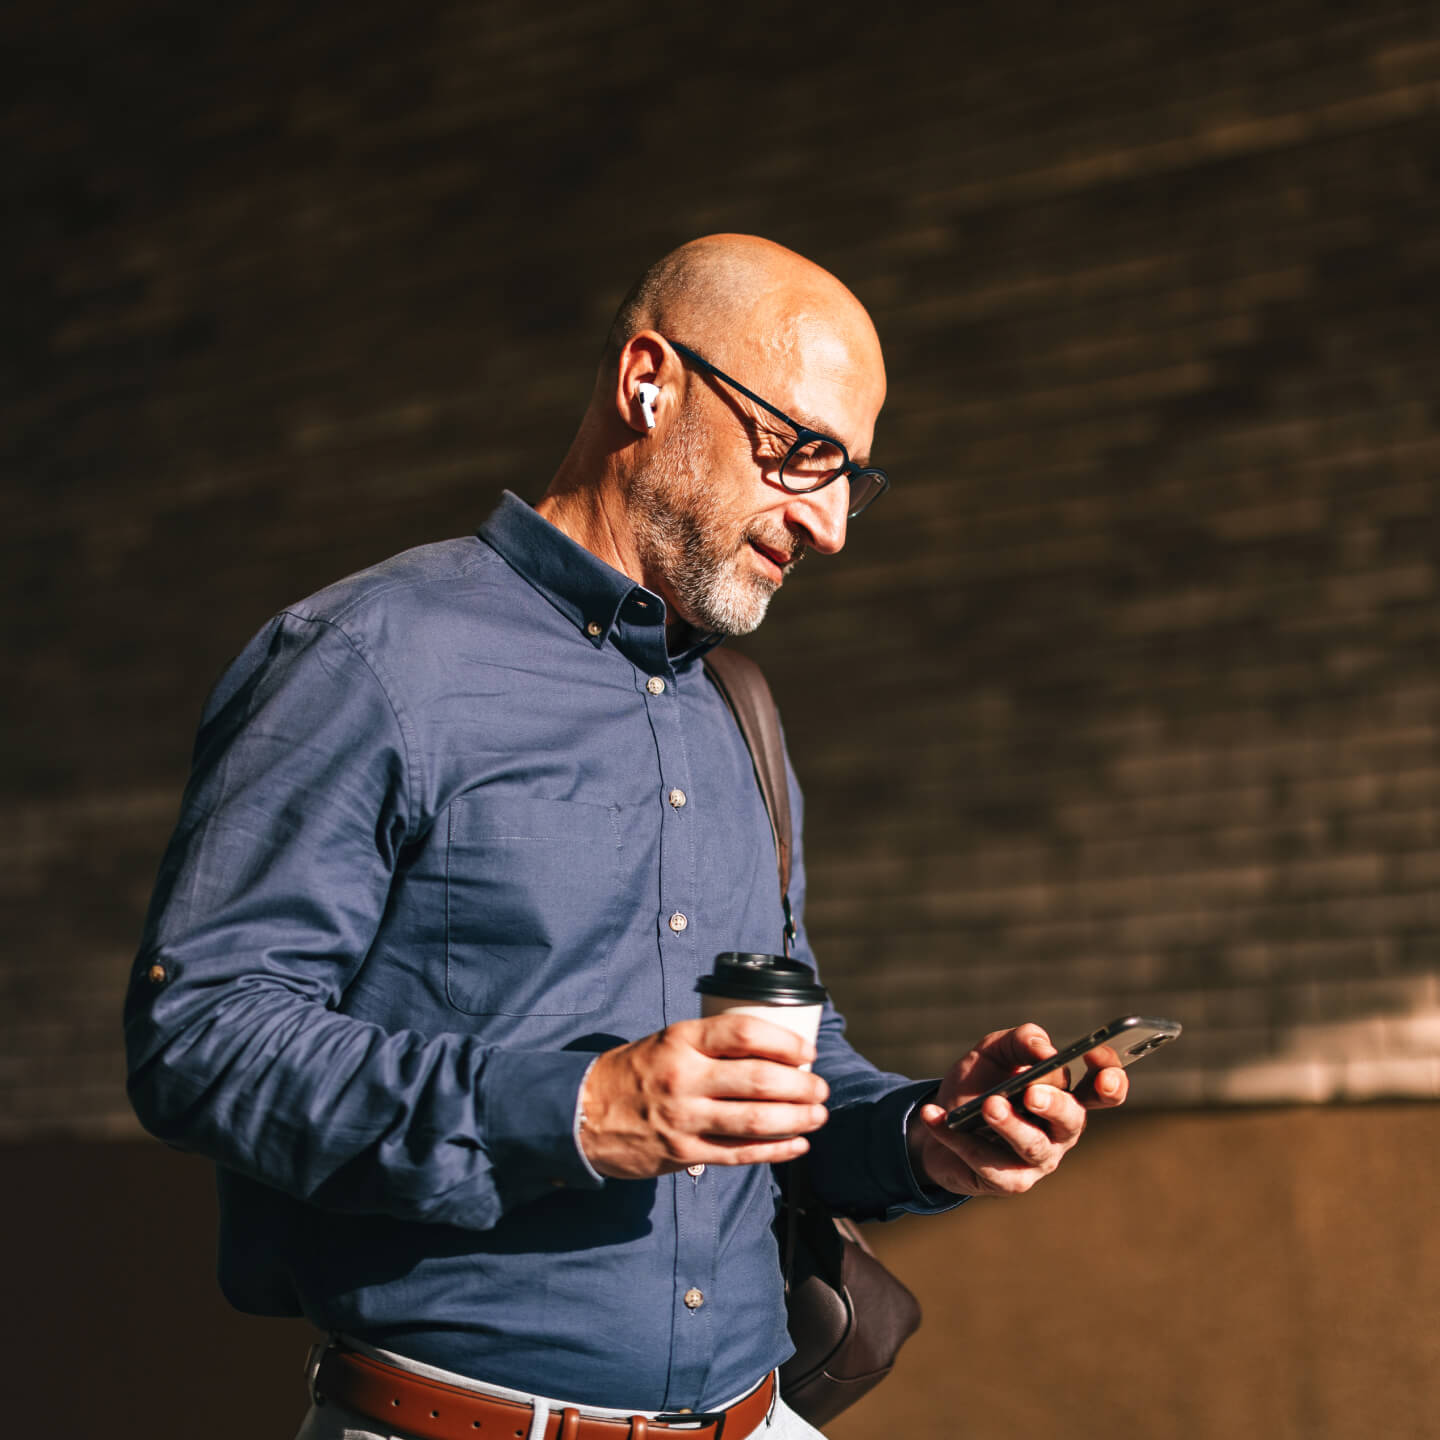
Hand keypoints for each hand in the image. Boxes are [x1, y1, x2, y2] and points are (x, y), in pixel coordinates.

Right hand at [577, 1013, 829, 1178]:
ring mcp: (683, 1119)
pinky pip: (739, 1154)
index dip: (785, 1042)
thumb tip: (771, 1051)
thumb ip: (711, 1045)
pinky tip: (796, 1145)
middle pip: (759, 1080)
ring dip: (796, 1119)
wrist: (580, 1114)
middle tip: (820, 1088)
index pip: (744, 1033)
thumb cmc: (634, 1072)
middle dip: (801, 1086)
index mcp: (681, 1040)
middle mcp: (683, 1077)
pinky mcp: (681, 1153)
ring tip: (818, 1115)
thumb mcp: (667, 1042)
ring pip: (755, 1120)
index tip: (807, 1051)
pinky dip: (775, 1151)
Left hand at [907, 1023, 1127, 1197]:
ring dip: (1009, 1125)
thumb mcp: (995, 1051)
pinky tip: (936, 1116)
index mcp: (1066, 1094)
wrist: (938, 1119)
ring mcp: (1038, 1159)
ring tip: (988, 1105)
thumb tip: (1045, 1049)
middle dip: (1054, 1105)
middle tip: (1032, 1093)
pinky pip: (987, 1162)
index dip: (1109, 1077)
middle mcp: (1060, 1130)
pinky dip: (957, 1137)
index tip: (1097, 1060)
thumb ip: (1022, 1041)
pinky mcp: (1009, 1181)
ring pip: (1032, 1146)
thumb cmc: (979, 1083)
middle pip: (1071, 1119)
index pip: (1103, 1088)